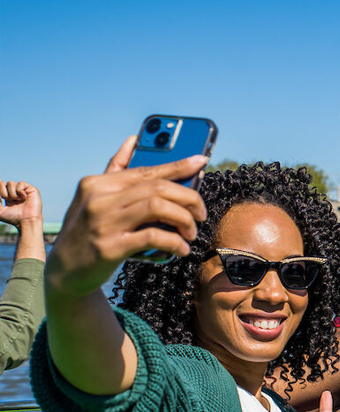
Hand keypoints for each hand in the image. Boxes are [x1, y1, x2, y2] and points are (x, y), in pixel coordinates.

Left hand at [0, 181, 42, 228]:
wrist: (26, 220)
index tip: (2, 198)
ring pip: (10, 183)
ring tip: (18, 200)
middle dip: (3, 193)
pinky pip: (20, 183)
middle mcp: (15, 192)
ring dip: (12, 194)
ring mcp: (23, 190)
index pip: (0, 186)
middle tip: (10, 200)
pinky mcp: (30, 189)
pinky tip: (24, 197)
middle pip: (3, 183)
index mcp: (7, 196)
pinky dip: (20, 191)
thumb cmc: (13, 218)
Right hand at [45, 137, 208, 298]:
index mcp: (98, 183)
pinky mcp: (110, 248)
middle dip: (188, 198)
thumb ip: (116, 169)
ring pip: (158, 207)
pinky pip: (153, 237)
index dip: (178, 166)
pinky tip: (182, 249)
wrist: (66, 272)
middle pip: (157, 188)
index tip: (201, 161)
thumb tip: (134, 138)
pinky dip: (175, 242)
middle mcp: (98, 199)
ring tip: (191, 232)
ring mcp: (103, 223)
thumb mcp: (95, 198)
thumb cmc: (88, 231)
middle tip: (201, 214)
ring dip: (184, 219)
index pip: (146, 170)